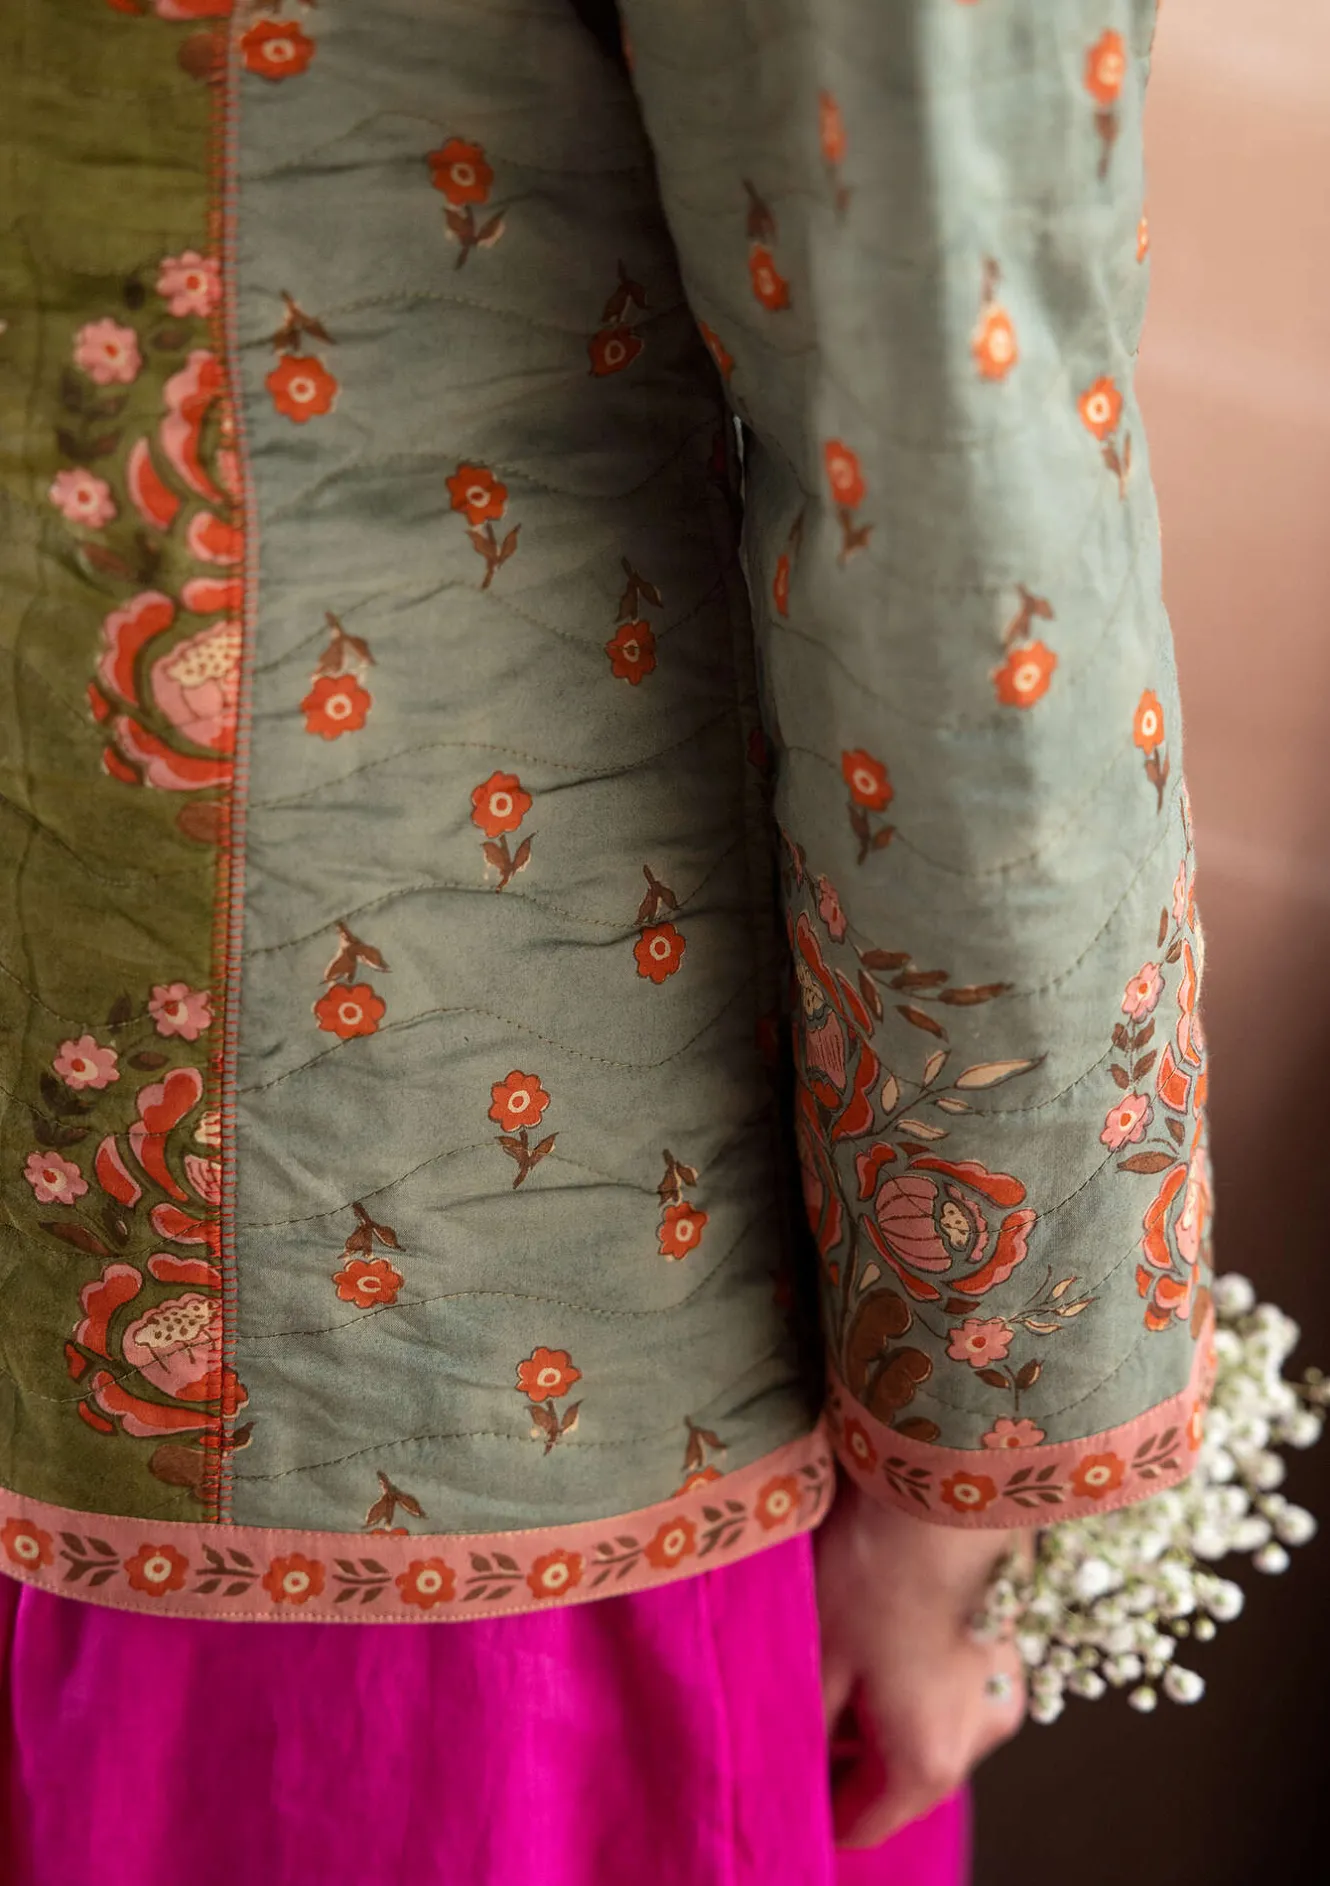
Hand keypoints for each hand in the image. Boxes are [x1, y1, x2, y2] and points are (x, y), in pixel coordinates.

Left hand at [814, 1469, 1027, 1847]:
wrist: (946, 1487)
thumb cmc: (876, 1569)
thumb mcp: (820, 1655)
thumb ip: (808, 1727)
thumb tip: (795, 1759)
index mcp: (928, 1758)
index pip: (864, 1823)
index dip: (817, 1806)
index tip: (784, 1776)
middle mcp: (980, 1737)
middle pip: (904, 1781)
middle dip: (852, 1758)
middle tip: (803, 1713)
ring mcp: (1005, 1689)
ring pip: (933, 1729)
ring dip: (889, 1717)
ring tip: (841, 1663)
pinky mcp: (1012, 1644)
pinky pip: (958, 1689)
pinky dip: (921, 1681)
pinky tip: (886, 1633)